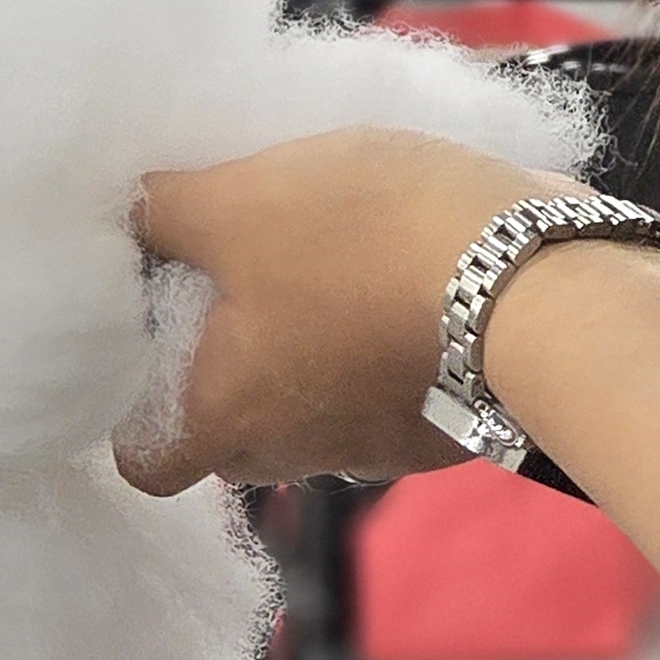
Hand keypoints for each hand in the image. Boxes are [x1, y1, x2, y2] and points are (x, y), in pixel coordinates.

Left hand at [123, 130, 569, 493]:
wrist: (535, 281)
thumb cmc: (366, 243)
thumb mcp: (238, 197)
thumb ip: (160, 209)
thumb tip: (124, 210)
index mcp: (224, 421)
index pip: (146, 462)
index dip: (136, 411)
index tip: (152, 342)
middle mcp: (294, 456)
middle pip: (229, 435)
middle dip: (225, 370)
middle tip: (237, 280)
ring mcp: (375, 450)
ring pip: (311, 413)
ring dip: (311, 355)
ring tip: (330, 265)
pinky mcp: (444, 430)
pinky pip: (388, 395)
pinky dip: (384, 352)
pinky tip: (400, 280)